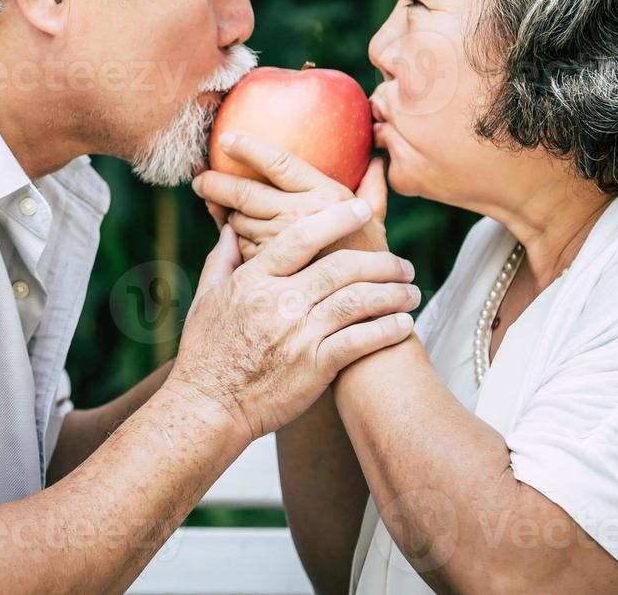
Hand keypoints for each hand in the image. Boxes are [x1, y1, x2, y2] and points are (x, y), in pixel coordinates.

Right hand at [167, 200, 418, 439]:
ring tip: (411, 291)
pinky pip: (359, 341)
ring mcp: (298, 335)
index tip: (361, 210)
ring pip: (357, 301)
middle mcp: (279, 303)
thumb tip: (230, 230)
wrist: (208, 407)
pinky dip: (386, 330)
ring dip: (392, 293)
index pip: (301, 237)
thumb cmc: (206, 352)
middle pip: (341, 267)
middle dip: (381, 262)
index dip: (336, 220)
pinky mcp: (314, 367)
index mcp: (255, 280)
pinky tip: (403, 324)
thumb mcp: (207, 297)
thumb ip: (224, 259)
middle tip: (403, 263)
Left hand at [193, 132, 389, 260]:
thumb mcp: (376, 223)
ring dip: (224, 213)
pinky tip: (231, 236)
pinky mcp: (268, 268)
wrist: (365, 314)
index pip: (278, 163)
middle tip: (200, 180)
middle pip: (246, 192)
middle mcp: (301, 214)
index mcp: (325, 195)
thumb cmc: (373, 264)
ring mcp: (282, 243)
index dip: (249, 148)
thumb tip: (378, 160)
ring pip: (239, 221)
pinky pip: (241, 248)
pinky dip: (233, 240)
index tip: (226, 140)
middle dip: (216, 183)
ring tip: (213, 205)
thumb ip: (373, 190)